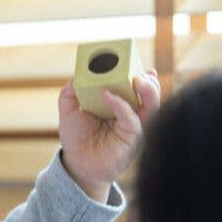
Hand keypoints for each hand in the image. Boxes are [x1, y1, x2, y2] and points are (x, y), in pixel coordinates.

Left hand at [58, 70, 160, 201]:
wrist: (77, 163)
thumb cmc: (77, 137)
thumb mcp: (69, 110)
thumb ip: (71, 91)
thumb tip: (78, 73)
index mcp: (120, 101)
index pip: (134, 82)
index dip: (137, 70)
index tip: (133, 58)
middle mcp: (131, 111)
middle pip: (149, 90)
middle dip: (147, 77)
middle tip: (139, 67)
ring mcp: (134, 124)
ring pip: (151, 104)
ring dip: (148, 89)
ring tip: (137, 78)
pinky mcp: (132, 137)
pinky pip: (133, 119)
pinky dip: (122, 105)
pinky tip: (108, 96)